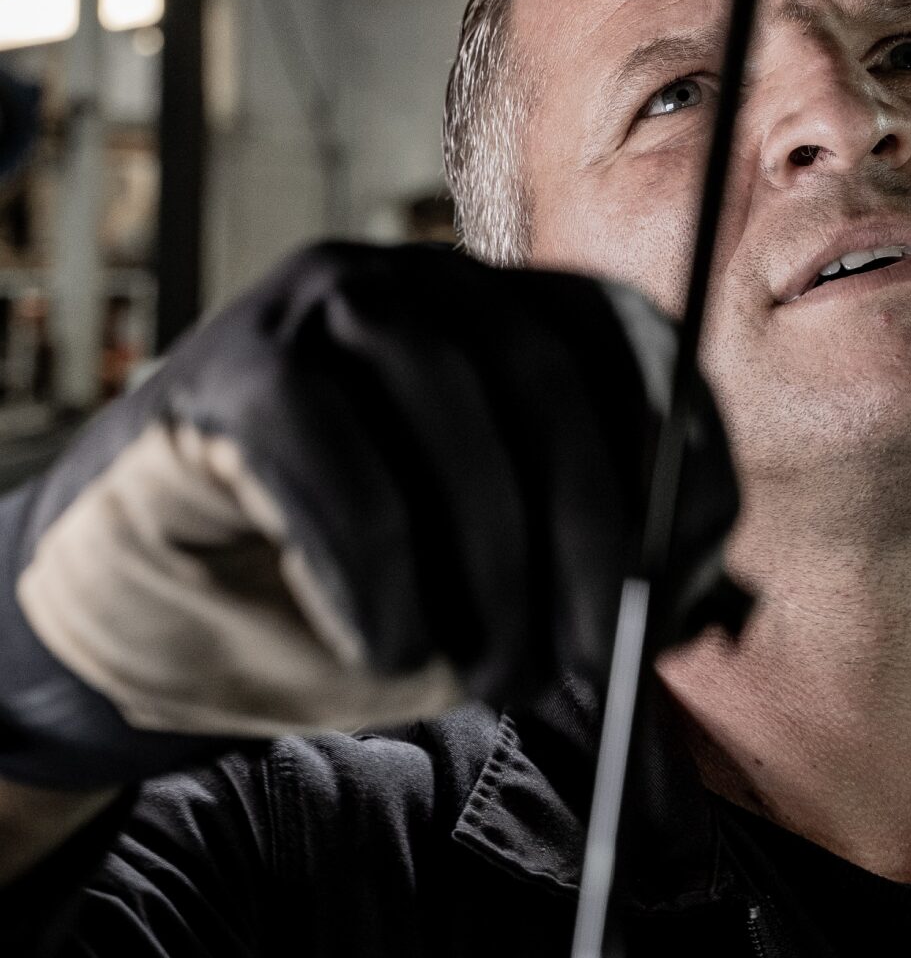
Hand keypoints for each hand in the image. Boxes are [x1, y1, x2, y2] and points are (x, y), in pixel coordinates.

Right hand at [0, 243, 741, 790]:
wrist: (159, 613)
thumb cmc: (349, 596)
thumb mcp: (498, 596)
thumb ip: (597, 585)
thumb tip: (704, 603)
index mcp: (503, 314)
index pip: (623, 336)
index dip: (676, 445)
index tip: (692, 564)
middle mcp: (421, 284)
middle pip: (540, 366)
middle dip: (590, 524)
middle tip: (597, 654)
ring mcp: (318, 307)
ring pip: (441, 393)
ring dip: (490, 555)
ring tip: (496, 673)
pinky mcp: (231, 368)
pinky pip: (327, 450)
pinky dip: (375, 567)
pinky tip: (388, 648)